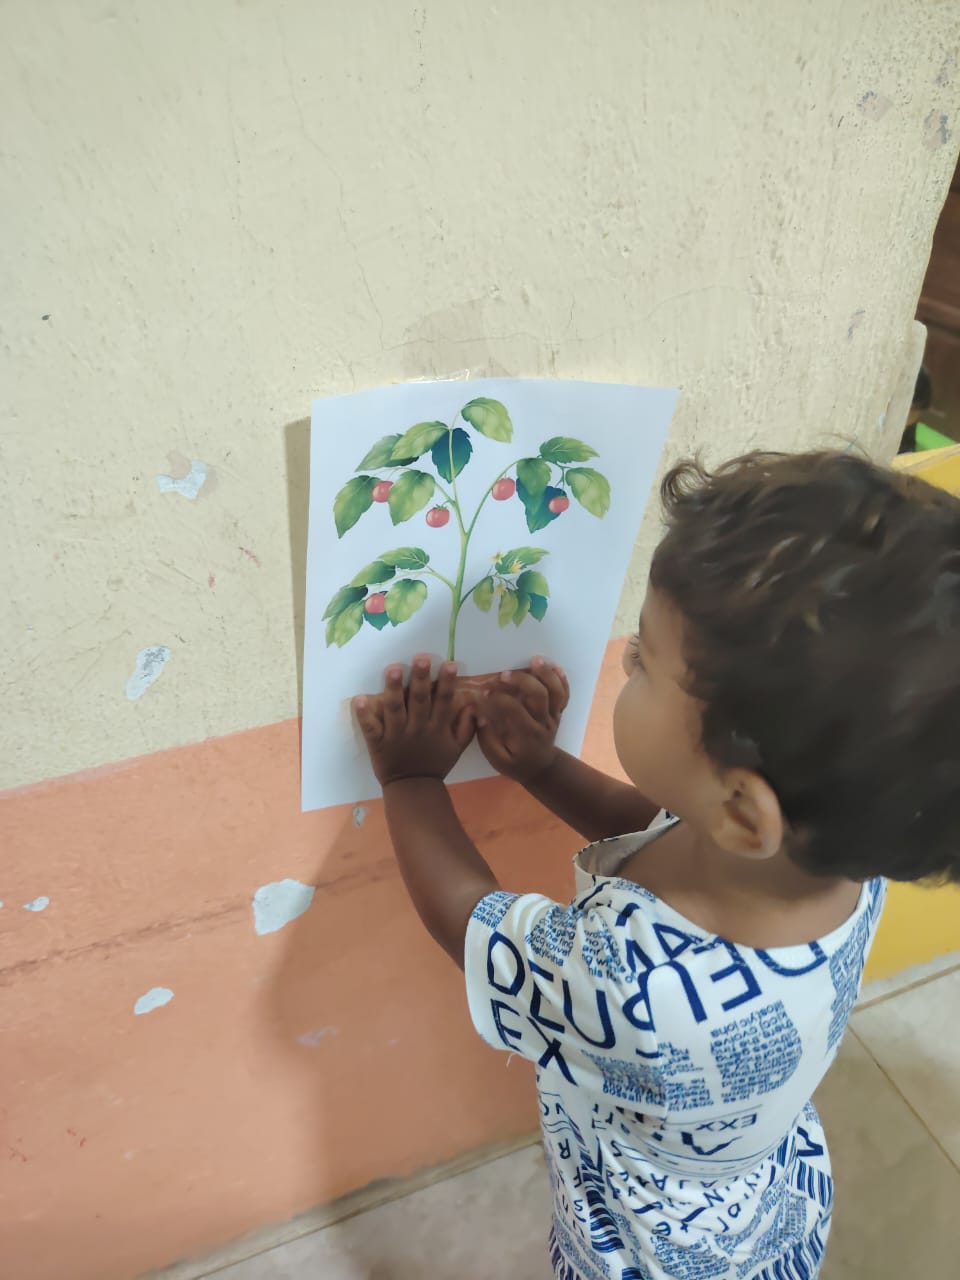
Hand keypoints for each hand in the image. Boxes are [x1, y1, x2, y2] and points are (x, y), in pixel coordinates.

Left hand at [354, 656, 475, 787]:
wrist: (413, 789)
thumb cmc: (435, 764)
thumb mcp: (457, 748)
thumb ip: (466, 727)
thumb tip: (474, 704)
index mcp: (437, 728)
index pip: (444, 701)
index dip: (447, 682)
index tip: (449, 664)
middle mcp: (417, 728)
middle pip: (420, 700)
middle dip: (421, 679)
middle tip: (420, 658)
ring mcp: (396, 735)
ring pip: (395, 709)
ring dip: (394, 689)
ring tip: (393, 669)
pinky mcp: (378, 743)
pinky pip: (371, 728)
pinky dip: (365, 715)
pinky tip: (360, 700)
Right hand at [476, 656, 568, 782]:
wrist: (542, 769)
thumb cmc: (516, 763)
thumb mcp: (498, 759)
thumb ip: (488, 739)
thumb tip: (481, 716)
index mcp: (527, 735)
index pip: (514, 710)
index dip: (499, 698)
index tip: (484, 693)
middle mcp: (543, 723)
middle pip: (539, 695)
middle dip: (522, 680)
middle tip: (504, 674)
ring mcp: (554, 717)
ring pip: (555, 692)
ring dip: (546, 674)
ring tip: (535, 659)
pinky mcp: (558, 713)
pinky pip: (565, 695)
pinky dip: (562, 680)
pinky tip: (555, 667)